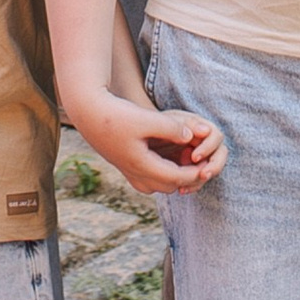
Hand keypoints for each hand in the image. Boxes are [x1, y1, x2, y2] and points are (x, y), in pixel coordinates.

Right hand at [68, 90, 226, 196]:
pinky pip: (156, 178)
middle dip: (191, 175)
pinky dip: (169, 170)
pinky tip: (174, 154)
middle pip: (174, 185)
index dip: (197, 171)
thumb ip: (171, 128)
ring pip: (165, 184)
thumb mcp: (145, 118)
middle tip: (205, 159)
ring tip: (192, 156)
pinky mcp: (131, 170)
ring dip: (180, 174)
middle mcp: (139, 177)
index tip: (210, 159)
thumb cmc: (116, 115)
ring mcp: (133, 176)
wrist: (89, 115)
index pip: (179, 178)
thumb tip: (192, 136)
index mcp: (143, 167)